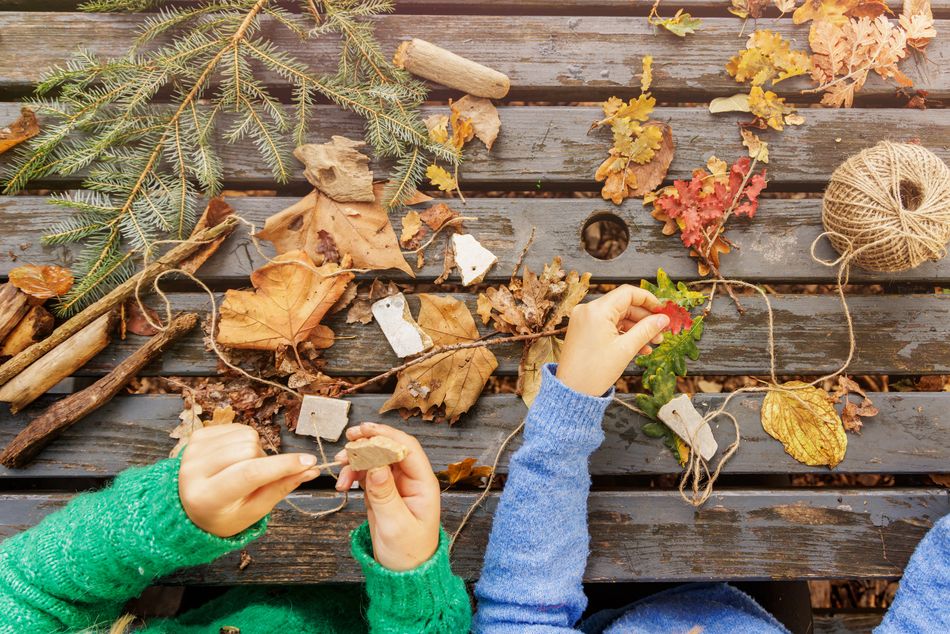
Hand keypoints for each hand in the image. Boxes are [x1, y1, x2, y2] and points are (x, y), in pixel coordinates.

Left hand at [179, 424, 320, 536]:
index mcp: (206, 498)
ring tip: (244, 468)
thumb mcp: (253, 510)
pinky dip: (244, 441)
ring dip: (255, 451)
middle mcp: (193, 471)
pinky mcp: (196, 436)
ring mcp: (192, 450)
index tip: (309, 461)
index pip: (249, 474)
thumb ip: (281, 487)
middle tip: (258, 477)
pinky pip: (237, 427)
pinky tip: (235, 457)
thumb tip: (311, 469)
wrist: (190, 506)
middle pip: (249, 450)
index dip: (282, 465)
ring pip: (245, 435)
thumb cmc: (225, 513)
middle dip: (264, 461)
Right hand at [335, 422, 439, 571]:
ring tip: (339, 467)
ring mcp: (394, 485)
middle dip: (369, 441)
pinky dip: (353, 473)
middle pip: (389, 449)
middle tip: (348, 440)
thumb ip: (385, 494)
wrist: (402, 574)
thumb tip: (375, 465)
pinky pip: (366, 473)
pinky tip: (342, 483)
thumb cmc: (408, 552)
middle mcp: (410, 480)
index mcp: (423, 484)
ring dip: (356, 459)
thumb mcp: (396, 525)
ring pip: (374, 459)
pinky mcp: (380, 492)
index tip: (366, 431)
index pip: (407, 449)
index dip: (387, 436)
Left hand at [556, 285, 669, 396]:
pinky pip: (608, 326)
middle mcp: (588, 310)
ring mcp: (584, 320)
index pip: (628, 293)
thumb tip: (663, 319)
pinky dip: (623, 334)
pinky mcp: (583, 330)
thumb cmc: (594, 372)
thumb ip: (647, 330)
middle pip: (624, 305)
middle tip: (661, 332)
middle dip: (644, 319)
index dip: (649, 300)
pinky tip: (639, 347)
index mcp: (597, 310)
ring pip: (617, 317)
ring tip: (653, 343)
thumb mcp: (626, 349)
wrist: (571, 391)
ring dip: (636, 328)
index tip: (663, 311)